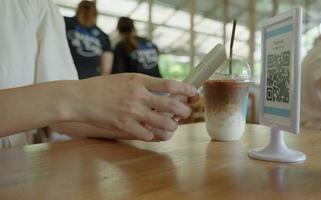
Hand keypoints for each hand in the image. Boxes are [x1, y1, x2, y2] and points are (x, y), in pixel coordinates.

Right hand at [66, 73, 196, 140]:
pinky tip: (151, 132)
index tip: (194, 92)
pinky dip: (153, 135)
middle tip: (185, 112)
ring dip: (172, 126)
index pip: (170, 84)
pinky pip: (148, 135)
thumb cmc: (102, 87)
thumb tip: (166, 90)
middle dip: (184, 110)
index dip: (186, 89)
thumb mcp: (125, 78)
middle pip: (172, 105)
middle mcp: (138, 95)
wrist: (79, 98)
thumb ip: (145, 84)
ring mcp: (131, 112)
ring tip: (171, 125)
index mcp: (139, 80)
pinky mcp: (124, 125)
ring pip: (164, 123)